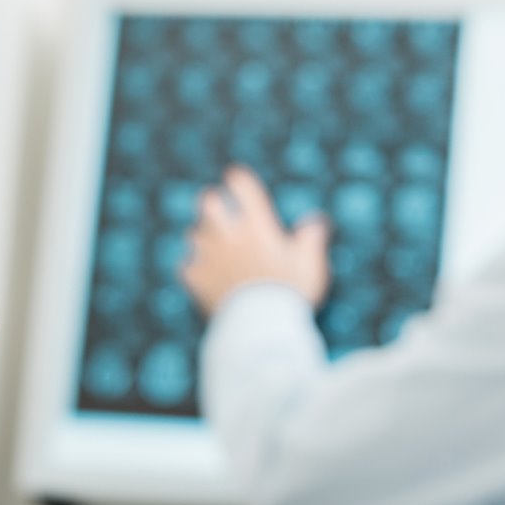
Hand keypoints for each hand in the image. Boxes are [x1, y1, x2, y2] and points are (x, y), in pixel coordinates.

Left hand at [178, 166, 330, 312]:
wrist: (260, 327)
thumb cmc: (290, 293)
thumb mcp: (310, 265)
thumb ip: (311, 240)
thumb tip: (317, 221)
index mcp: (257, 225)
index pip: (242, 187)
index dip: (239, 179)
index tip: (236, 177)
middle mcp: (228, 235)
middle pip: (208, 202)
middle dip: (212, 202)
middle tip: (218, 208)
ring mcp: (209, 256)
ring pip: (194, 234)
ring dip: (202, 236)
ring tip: (210, 244)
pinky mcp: (197, 280)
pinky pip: (187, 267)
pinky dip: (193, 269)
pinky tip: (201, 274)